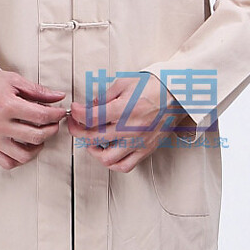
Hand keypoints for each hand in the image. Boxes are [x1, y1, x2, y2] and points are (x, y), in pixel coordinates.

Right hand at [0, 69, 67, 169]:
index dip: (56, 115)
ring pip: (23, 155)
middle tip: (53, 124)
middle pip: (36, 136)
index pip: (41, 116)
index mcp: (7, 106)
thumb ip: (37, 91)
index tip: (60, 113)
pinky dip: (20, 159)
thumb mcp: (13, 81)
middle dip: (51, 130)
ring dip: (38, 147)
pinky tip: (24, 147)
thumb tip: (58, 96)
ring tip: (40, 137)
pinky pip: (7, 163)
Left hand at [67, 72, 194, 172]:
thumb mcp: (124, 83)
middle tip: (76, 124)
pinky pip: (125, 166)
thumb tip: (91, 106)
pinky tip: (108, 152)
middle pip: (93, 138)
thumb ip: (104, 96)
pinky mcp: (145, 150)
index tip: (74, 110)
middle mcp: (130, 130)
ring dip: (93, 150)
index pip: (91, 118)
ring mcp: (138, 142)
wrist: (176, 95)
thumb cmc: (152, 87)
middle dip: (78, 131)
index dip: (77, 114)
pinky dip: (112, 163)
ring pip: (107, 158)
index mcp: (123, 110)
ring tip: (91, 140)